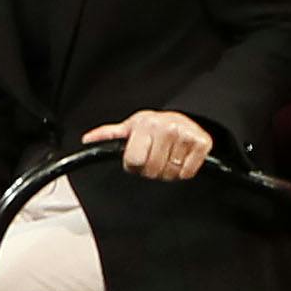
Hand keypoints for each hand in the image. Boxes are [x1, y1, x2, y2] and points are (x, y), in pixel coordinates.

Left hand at [99, 109, 216, 181]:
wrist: (187, 116)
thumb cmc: (155, 125)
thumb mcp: (130, 126)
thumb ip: (109, 134)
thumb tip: (87, 139)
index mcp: (145, 124)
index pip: (134, 161)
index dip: (133, 166)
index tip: (137, 160)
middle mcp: (166, 128)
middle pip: (152, 171)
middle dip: (150, 170)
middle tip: (154, 158)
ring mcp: (185, 135)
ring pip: (170, 174)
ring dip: (167, 172)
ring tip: (167, 157)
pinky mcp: (202, 144)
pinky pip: (187, 173)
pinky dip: (184, 172)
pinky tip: (181, 159)